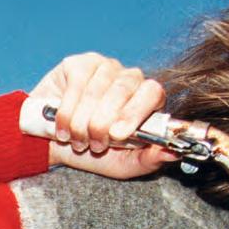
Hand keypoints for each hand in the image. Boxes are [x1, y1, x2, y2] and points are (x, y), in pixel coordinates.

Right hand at [30, 53, 169, 179]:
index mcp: (146, 99)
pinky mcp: (78, 64)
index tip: (117, 135)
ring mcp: (104, 67)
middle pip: (123, 90)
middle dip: (103, 123)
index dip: (135, 113)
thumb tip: (174, 154)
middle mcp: (129, 78)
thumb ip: (149, 160)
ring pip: (96, 91)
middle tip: (94, 145)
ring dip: (82, 123)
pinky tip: (63, 128)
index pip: (153, 92)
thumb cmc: (92, 152)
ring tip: (77, 140)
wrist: (54, 145)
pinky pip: (76, 86)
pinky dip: (66, 112)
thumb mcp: (123, 164)